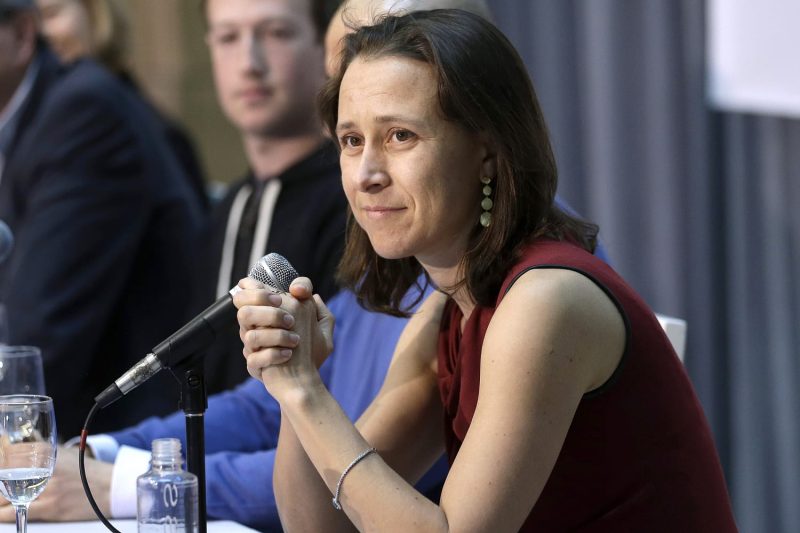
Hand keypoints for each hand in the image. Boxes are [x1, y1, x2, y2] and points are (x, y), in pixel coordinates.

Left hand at [0, 445, 112, 521]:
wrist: (109, 487)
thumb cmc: (85, 471)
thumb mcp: (63, 454)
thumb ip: (39, 452)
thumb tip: (12, 449)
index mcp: (45, 451)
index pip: (7, 453)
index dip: (2, 460)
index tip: (3, 466)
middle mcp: (44, 468)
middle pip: (3, 474)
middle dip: (0, 482)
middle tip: (2, 486)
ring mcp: (46, 488)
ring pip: (4, 496)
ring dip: (0, 498)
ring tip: (2, 498)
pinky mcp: (50, 507)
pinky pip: (16, 512)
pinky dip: (3, 514)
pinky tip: (2, 511)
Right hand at [234, 277, 333, 397]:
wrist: (306, 381)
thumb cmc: (312, 352)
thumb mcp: (322, 326)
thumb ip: (315, 305)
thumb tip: (299, 289)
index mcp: (269, 314)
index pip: (249, 292)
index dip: (258, 289)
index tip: (280, 298)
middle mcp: (257, 328)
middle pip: (243, 310)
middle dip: (268, 312)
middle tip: (290, 320)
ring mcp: (253, 348)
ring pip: (249, 335)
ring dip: (276, 336)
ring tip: (296, 341)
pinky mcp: (254, 366)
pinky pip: (254, 358)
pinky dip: (273, 355)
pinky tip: (288, 354)